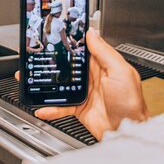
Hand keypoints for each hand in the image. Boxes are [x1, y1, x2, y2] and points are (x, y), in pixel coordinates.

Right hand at [24, 29, 148, 139]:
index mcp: (103, 65)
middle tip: (38, 57)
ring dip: (46, 84)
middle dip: (52, 62)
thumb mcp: (120, 72)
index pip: (83, 48)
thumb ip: (105, 52)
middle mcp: (91, 77)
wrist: (127, 131)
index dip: (70, 42)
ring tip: (32, 80)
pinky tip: (42, 107)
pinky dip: (50, 107)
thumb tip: (92, 33)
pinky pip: (60, 105)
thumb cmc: (131, 103)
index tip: (55, 36)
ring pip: (60, 84)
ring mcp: (83, 92)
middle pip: (67, 65)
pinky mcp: (78, 107)